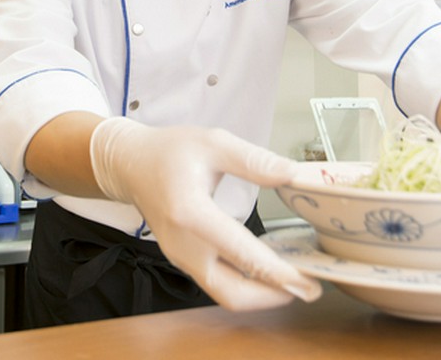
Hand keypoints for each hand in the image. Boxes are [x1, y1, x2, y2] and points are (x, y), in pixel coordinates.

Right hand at [89, 117, 321, 310]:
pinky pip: (218, 283)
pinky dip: (246, 285)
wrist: (130, 164)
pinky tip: (268, 272)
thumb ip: (252, 160)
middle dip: (274, 297)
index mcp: (190, 212)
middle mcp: (184, 244)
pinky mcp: (183, 260)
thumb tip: (291, 173)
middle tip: (309, 289)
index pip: (240, 252)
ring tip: (295, 282)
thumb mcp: (213, 142)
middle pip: (232, 292)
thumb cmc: (168, 151)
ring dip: (262, 294)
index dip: (276, 272)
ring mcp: (181, 257)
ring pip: (225, 293)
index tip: (306, 281)